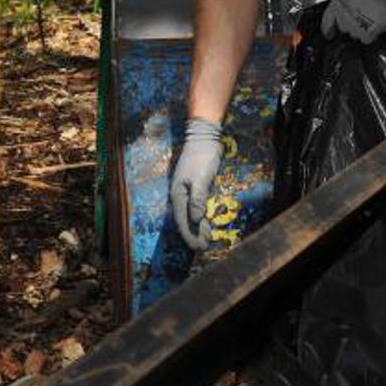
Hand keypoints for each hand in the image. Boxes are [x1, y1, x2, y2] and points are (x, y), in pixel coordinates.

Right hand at [170, 116, 224, 249]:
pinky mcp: (193, 186)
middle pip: (185, 220)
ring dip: (198, 227)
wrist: (203, 138)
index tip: (198, 247)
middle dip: (194, 234)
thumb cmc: (202, 157)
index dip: (190, 235)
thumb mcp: (201, 178)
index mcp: (178, 194)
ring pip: (190, 214)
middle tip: (205, 247)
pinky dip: (200, 216)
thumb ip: (198, 199)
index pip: (182, 221)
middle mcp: (179, 195)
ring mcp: (185, 190)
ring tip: (207, 239)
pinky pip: (195, 206)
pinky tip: (206, 221)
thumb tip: (196, 219)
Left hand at [320, 0, 385, 43]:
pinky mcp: (368, 34)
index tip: (329, 33)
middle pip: (343, 27)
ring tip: (371, 18)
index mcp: (337, 5)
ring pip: (355, 33)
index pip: (327, 22)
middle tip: (361, 15)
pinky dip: (371, 34)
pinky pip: (366, 39)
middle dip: (350, 23)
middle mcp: (343, 18)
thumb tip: (349, 2)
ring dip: (361, 28)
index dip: (328, 29)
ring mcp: (355, 28)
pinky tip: (376, 26)